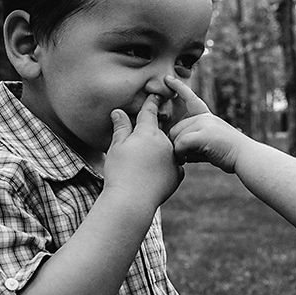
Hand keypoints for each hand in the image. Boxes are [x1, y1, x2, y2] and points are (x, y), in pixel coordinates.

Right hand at [105, 93, 183, 208]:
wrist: (131, 200)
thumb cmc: (120, 171)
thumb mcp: (116, 147)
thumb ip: (121, 128)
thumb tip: (118, 111)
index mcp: (148, 132)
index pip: (150, 112)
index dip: (151, 102)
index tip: (155, 94)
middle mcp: (165, 142)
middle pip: (159, 133)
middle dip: (152, 134)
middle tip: (141, 143)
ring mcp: (174, 158)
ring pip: (167, 150)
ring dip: (160, 152)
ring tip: (145, 163)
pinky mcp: (178, 174)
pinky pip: (173, 167)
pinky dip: (166, 168)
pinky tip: (155, 176)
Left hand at [165, 76, 247, 173]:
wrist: (246, 156)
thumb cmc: (228, 154)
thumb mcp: (209, 143)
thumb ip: (193, 141)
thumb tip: (176, 147)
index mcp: (207, 117)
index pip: (190, 99)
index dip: (178, 87)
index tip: (168, 78)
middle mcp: (204, 118)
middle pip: (175, 129)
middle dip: (177, 144)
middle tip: (187, 155)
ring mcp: (204, 124)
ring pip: (176, 137)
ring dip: (180, 151)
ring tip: (192, 158)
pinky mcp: (203, 134)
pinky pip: (181, 143)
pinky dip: (181, 154)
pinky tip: (187, 159)